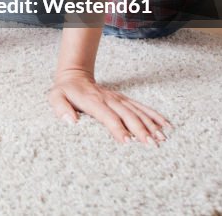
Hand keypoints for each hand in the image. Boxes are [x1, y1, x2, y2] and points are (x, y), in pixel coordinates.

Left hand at [48, 69, 170, 144]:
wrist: (74, 76)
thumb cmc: (65, 91)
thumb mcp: (55, 97)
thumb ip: (61, 108)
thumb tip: (71, 121)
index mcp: (93, 101)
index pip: (108, 116)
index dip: (118, 128)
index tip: (128, 141)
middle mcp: (109, 99)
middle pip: (127, 115)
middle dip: (140, 130)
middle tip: (151, 145)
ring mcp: (118, 99)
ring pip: (137, 111)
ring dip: (151, 124)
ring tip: (162, 138)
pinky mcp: (124, 99)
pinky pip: (141, 107)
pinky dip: (154, 116)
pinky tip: (166, 125)